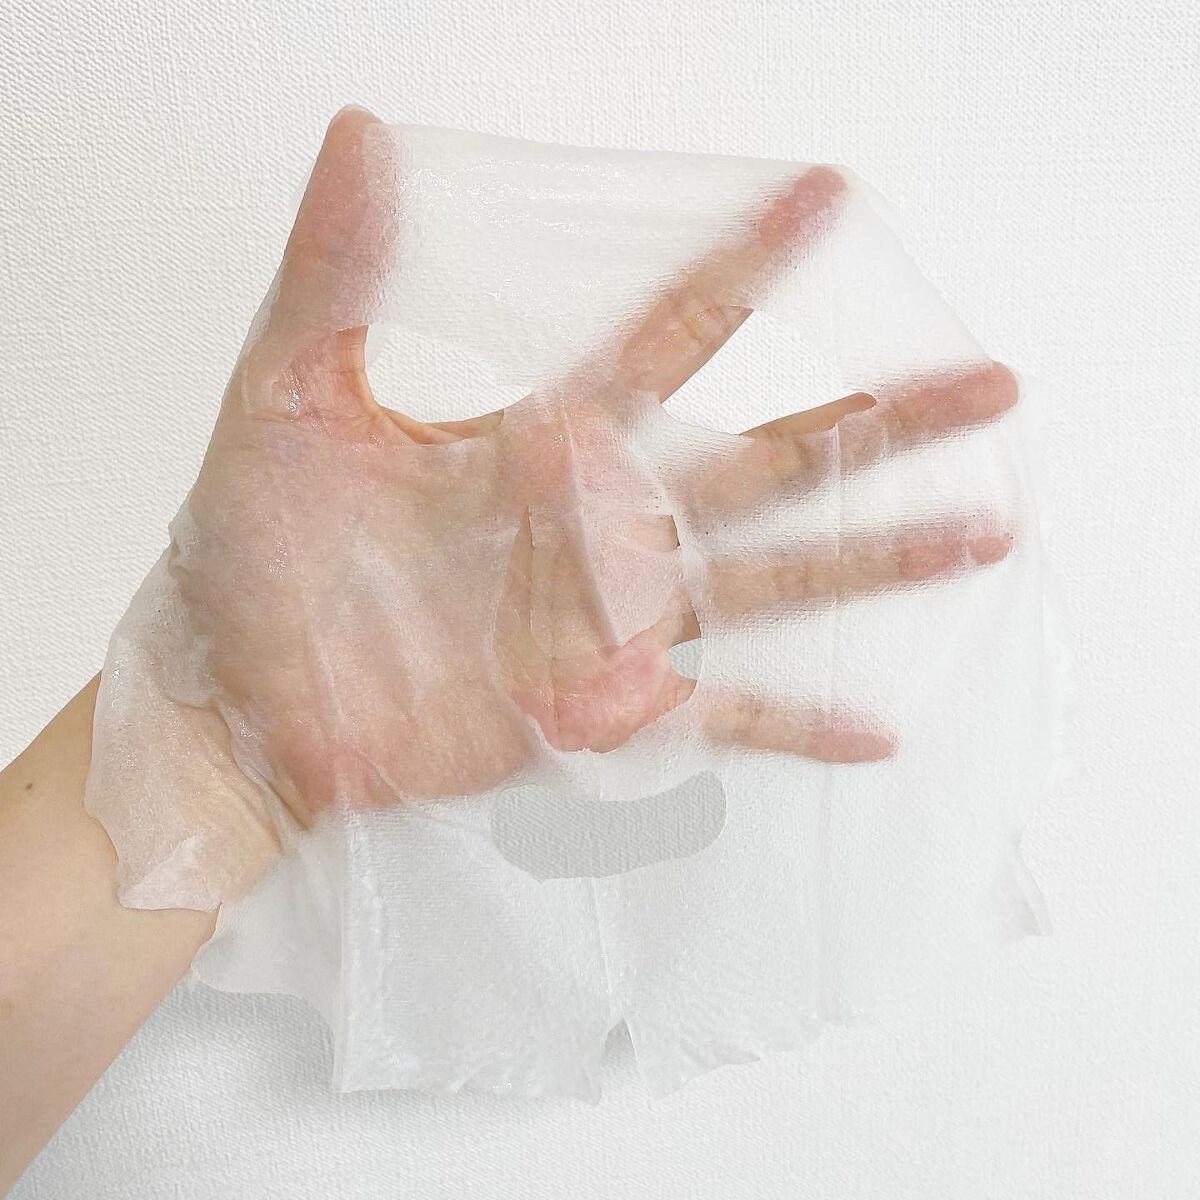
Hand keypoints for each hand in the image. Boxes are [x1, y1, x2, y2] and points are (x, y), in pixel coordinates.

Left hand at [136, 108, 1018, 884]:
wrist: (243, 692)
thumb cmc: (258, 547)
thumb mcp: (293, 397)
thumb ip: (336, 275)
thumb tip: (359, 132)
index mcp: (545, 440)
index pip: (672, 335)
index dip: (750, 267)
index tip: (829, 199)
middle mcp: (603, 526)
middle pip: (769, 460)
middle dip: (879, 422)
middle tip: (990, 384)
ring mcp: (613, 622)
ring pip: (774, 581)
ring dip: (876, 559)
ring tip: (985, 532)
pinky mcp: (600, 711)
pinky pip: (720, 720)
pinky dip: (795, 728)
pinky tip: (881, 734)